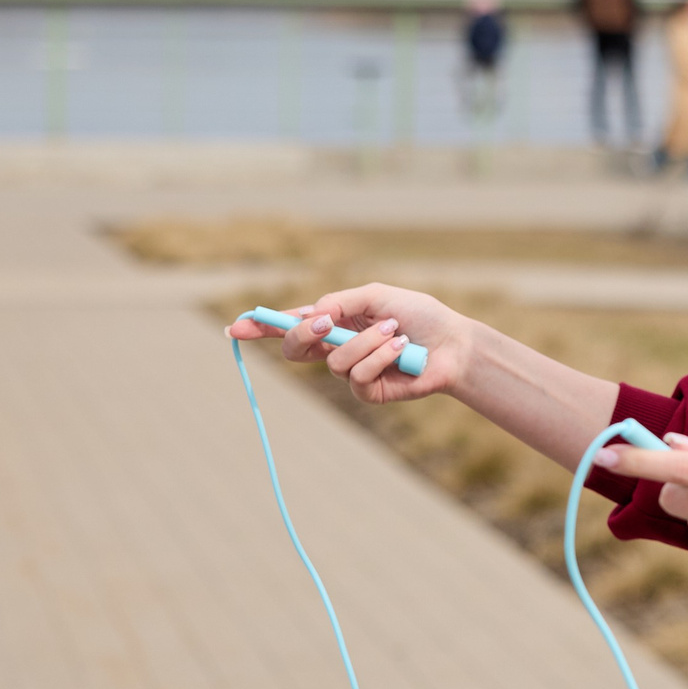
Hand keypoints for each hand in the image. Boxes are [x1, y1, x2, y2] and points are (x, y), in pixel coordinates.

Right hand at [226, 283, 470, 404]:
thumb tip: (311, 313)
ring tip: (394, 331)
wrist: (452, 343)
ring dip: (364, 342)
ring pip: (332, 362)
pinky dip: (380, 357)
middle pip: (295, 350)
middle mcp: (336, 348)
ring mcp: (350, 372)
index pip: (290, 326)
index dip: (261, 327)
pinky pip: (357, 376)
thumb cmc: (419, 315)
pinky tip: (401, 349)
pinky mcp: (367, 392)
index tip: (236, 327)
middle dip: (303, 336)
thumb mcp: (377, 296)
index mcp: (334, 322)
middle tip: (325, 323)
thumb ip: (341, 302)